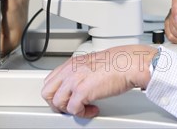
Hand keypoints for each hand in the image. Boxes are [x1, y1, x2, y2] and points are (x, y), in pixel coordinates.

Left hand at [42, 45, 157, 117]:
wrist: (129, 63)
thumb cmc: (118, 62)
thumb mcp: (93, 62)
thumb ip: (82, 71)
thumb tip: (80, 83)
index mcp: (72, 63)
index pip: (50, 80)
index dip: (57, 92)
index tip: (66, 98)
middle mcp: (70, 71)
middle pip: (47, 92)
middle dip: (57, 103)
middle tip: (70, 106)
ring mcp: (75, 81)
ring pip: (57, 102)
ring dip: (69, 110)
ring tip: (83, 109)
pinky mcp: (82, 92)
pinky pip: (72, 109)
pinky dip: (82, 114)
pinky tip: (92, 109)